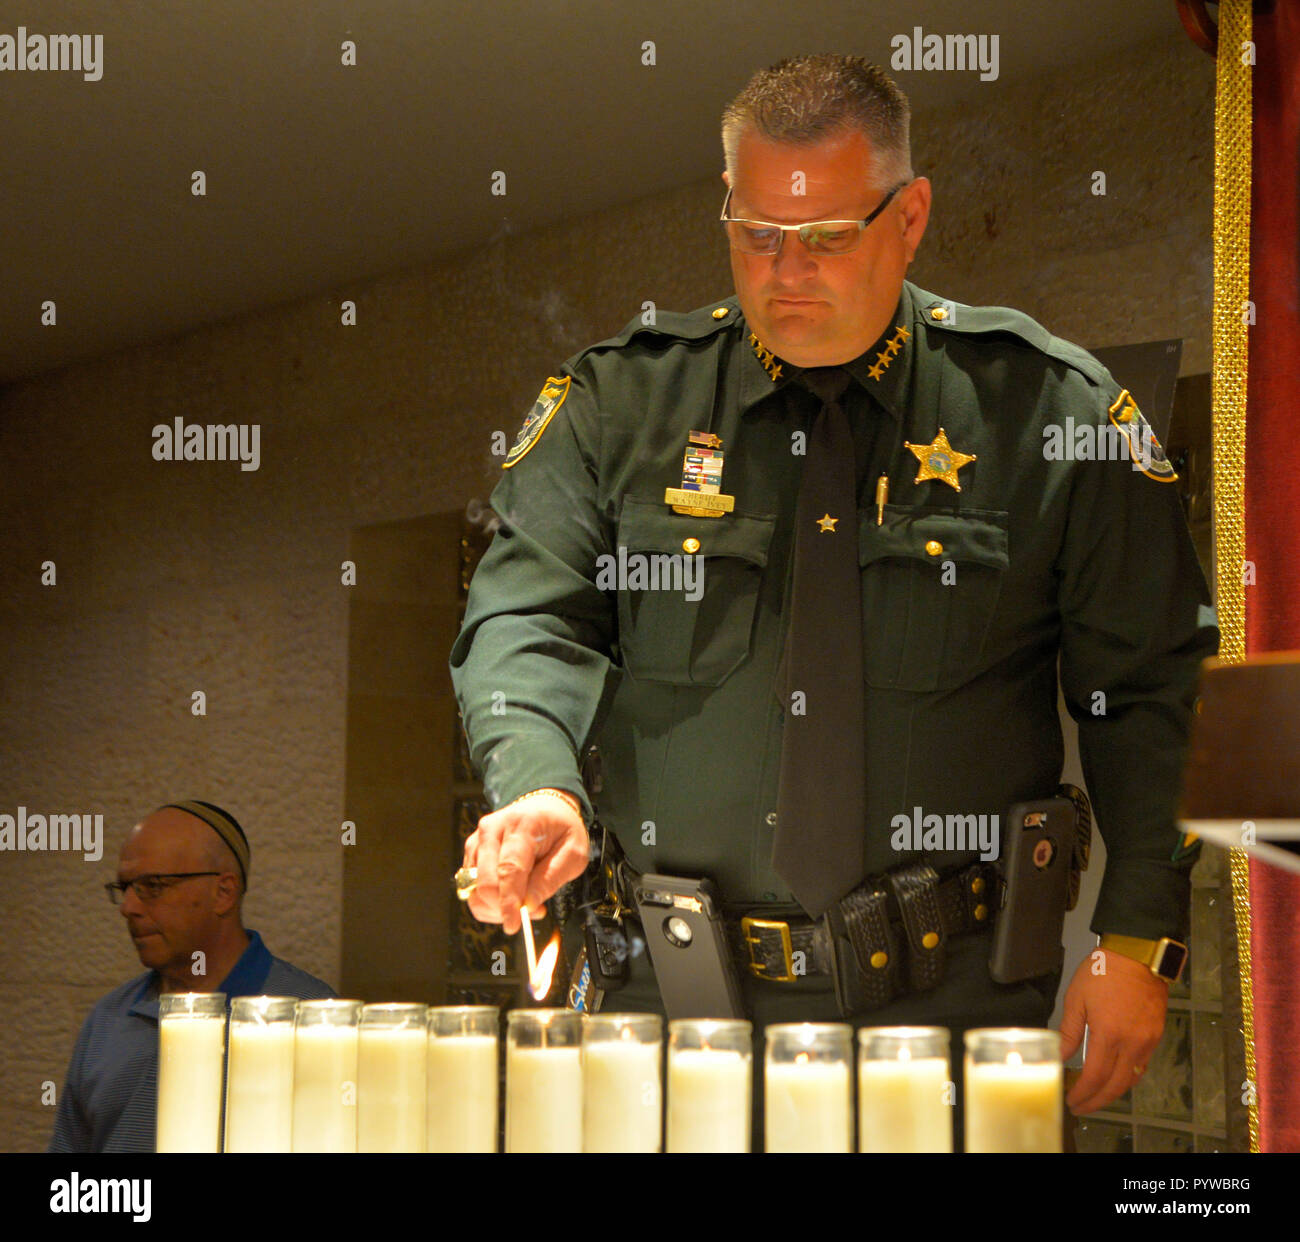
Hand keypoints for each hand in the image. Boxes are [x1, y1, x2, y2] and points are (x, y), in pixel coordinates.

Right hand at [462, 791, 588, 934]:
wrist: (544, 807)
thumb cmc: (560, 830)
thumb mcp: (573, 852)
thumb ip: (551, 878)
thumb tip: (528, 905)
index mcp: (521, 824)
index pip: (509, 869)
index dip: (509, 901)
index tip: (513, 925)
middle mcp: (492, 830)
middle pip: (485, 883)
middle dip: (505, 907)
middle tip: (533, 910)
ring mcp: (477, 841)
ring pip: (474, 890)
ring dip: (497, 907)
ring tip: (524, 900)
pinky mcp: (471, 853)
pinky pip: (472, 889)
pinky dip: (490, 901)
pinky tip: (512, 893)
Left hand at [1058, 948, 1168, 1113]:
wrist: (1138, 954)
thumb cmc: (1104, 971)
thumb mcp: (1076, 997)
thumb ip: (1069, 1031)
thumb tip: (1061, 1055)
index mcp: (1109, 1035)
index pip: (1095, 1077)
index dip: (1083, 1094)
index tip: (1072, 1101)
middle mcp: (1132, 1044)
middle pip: (1116, 1087)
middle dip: (1097, 1102)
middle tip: (1081, 1106)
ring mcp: (1147, 1042)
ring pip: (1131, 1079)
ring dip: (1113, 1092)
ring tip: (1094, 1095)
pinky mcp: (1156, 1036)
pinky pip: (1141, 1066)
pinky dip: (1127, 1077)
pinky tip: (1114, 1076)